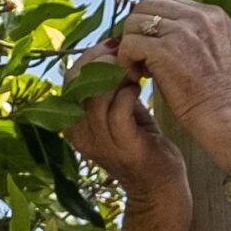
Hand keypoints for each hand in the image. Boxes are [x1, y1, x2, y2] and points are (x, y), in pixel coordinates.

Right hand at [65, 36, 190, 206]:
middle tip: (126, 54)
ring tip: (135, 72)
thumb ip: (110, 85)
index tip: (115, 45)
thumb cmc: (141, 142)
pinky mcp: (122, 146)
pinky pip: (117, 110)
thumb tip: (114, 45)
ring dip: (118, 75)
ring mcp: (99, 142)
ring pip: (96, 95)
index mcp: (73, 123)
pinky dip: (128, 93)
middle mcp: (80, 134)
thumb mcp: (119, 109)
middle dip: (102, 60)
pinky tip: (140, 88)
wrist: (159, 184)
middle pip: (78, 83)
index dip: (91, 56)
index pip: (70, 78)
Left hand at [112, 0, 230, 165]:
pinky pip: (130, 43)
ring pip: (134, 23)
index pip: (165, 2)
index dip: (151, 25)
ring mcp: (183, 30)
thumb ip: (186, 36)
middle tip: (141, 60)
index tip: (152, 50)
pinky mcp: (166, 50)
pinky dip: (126, 60)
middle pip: (145, 6)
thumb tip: (151, 33)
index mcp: (211, 13)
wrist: (229, 119)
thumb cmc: (217, 98)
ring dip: (130, 46)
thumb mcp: (208, 53)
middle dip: (137, 32)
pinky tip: (137, 77)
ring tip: (140, 70)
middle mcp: (199, 14)